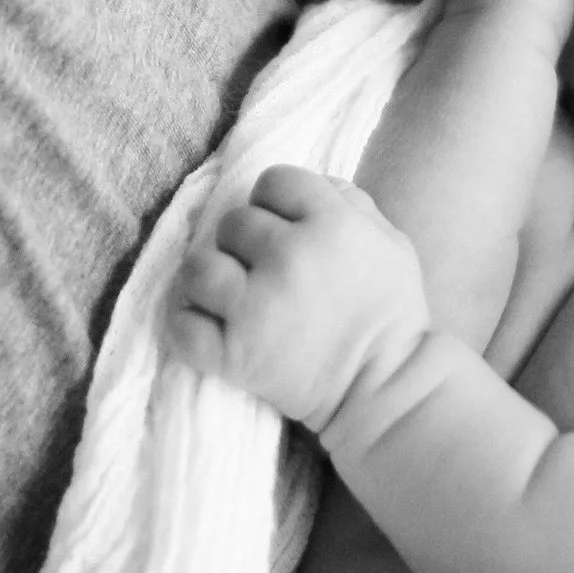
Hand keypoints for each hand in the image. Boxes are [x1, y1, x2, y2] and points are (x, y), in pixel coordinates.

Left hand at [170, 165, 427, 430]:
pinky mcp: (234, 354)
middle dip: (245, 244)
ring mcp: (257, 307)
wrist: (386, 391)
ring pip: (197, 267)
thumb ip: (351, 201)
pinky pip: (181, 325)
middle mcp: (289, 256)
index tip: (285, 230)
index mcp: (331, 222)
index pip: (273, 181)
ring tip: (228, 295)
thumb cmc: (393, 314)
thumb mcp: (391, 242)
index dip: (277, 203)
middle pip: (233, 222)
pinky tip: (207, 326)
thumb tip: (311, 184)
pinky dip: (188, 326)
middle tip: (262, 271)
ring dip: (208, 279)